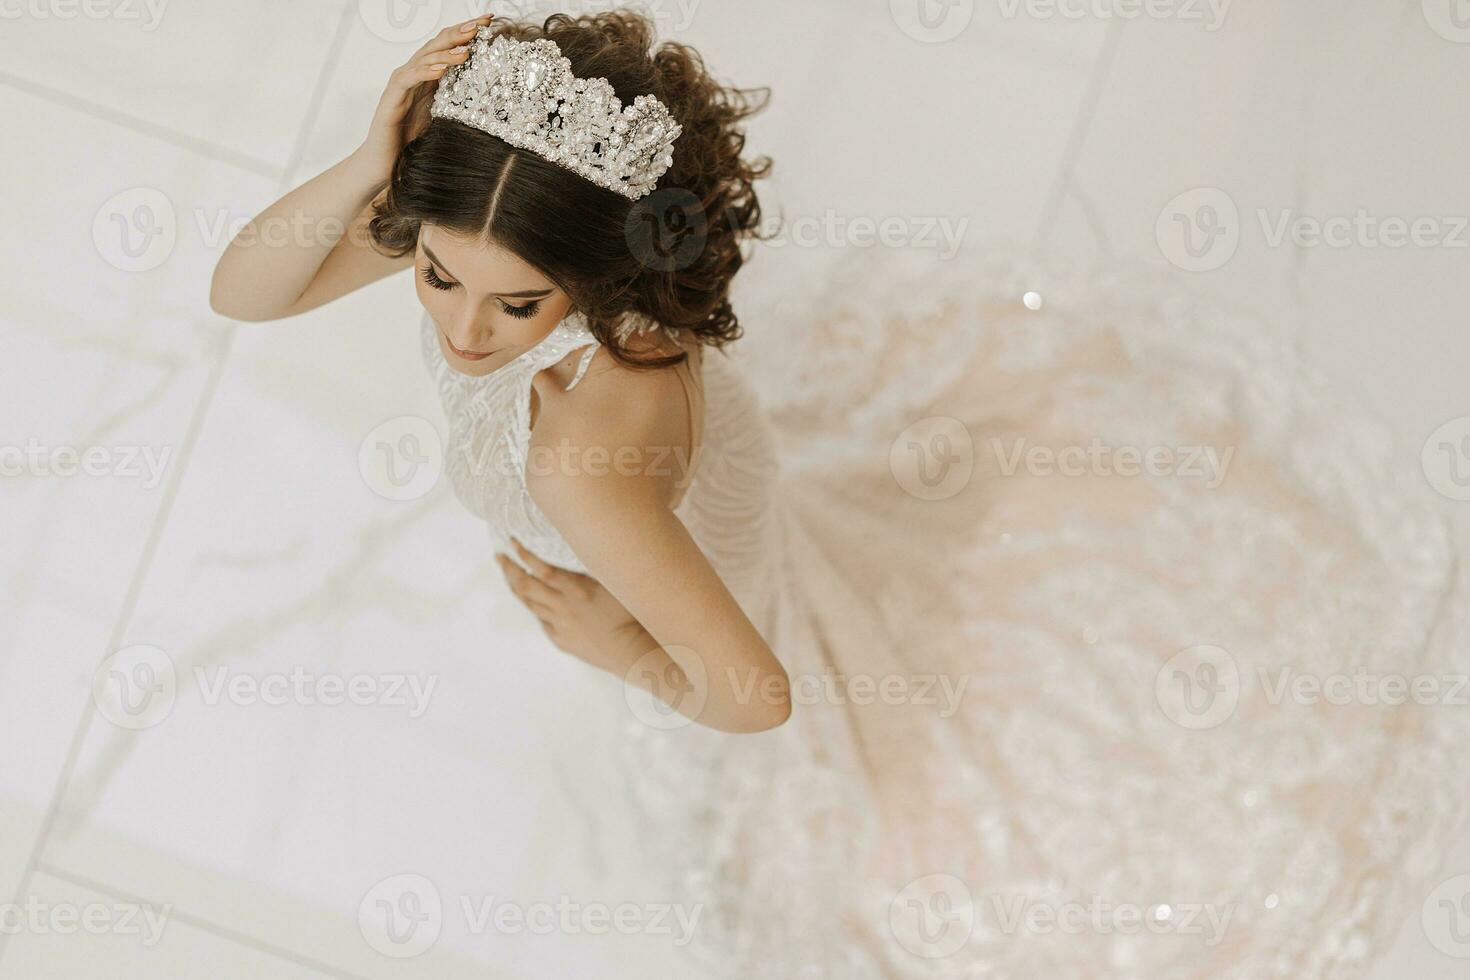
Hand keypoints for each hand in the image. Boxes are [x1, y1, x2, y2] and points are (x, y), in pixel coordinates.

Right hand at [353, 15, 490, 181]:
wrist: (386, 163)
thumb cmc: (414, 140)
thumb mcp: (445, 115)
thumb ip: (458, 98)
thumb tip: (491, 91)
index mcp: (428, 75)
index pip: (448, 46)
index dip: (466, 32)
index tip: (489, 22)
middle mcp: (413, 73)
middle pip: (437, 45)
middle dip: (459, 33)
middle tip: (480, 24)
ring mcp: (401, 83)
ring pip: (424, 59)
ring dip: (446, 53)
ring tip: (467, 50)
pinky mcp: (391, 97)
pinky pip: (409, 79)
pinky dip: (425, 72)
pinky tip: (441, 70)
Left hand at [497, 540, 646, 665]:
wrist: (632, 650)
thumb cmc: (631, 614)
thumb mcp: (615, 583)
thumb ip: (595, 568)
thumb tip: (582, 548)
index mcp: (576, 589)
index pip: (541, 568)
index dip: (524, 554)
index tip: (512, 541)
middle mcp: (562, 606)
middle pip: (525, 586)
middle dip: (509, 569)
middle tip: (499, 557)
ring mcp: (559, 625)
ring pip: (529, 603)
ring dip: (516, 587)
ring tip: (509, 575)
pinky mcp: (561, 640)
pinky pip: (542, 621)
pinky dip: (535, 608)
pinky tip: (534, 601)